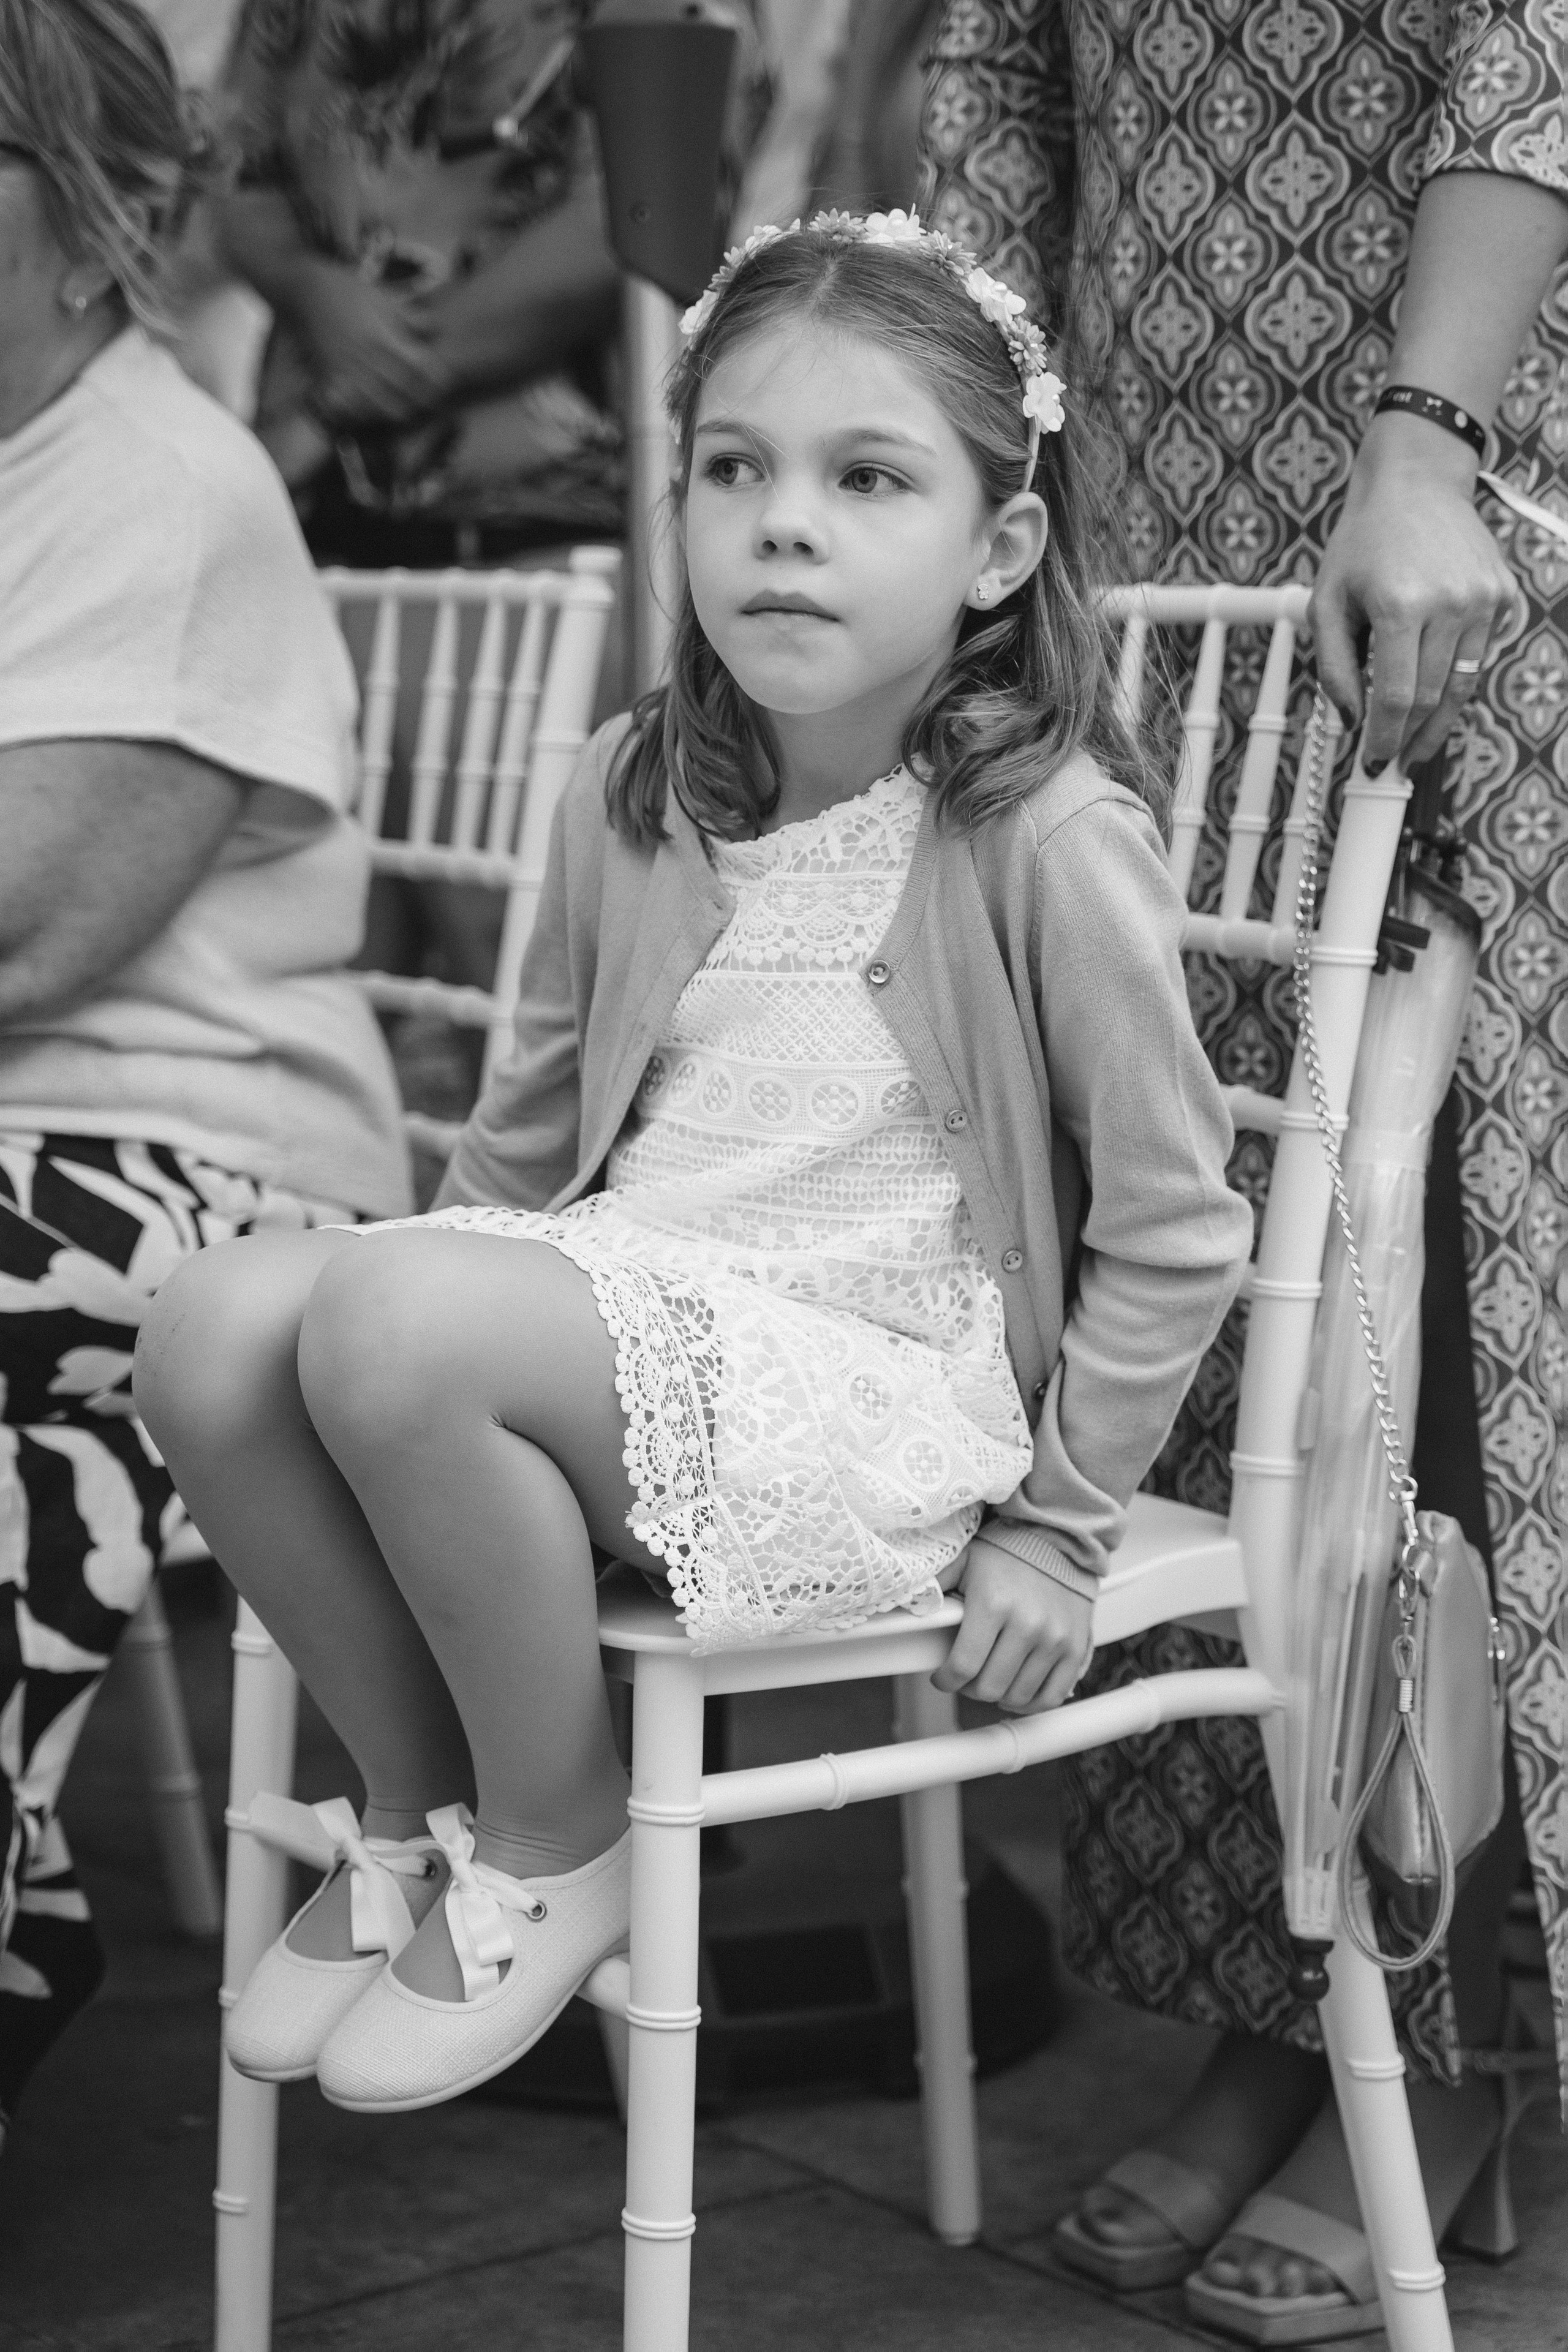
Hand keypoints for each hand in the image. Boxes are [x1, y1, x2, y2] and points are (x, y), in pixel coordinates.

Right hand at [295, 266, 452, 429]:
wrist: (301, 291)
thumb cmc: (344, 289)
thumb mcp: (379, 296)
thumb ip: (408, 316)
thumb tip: (435, 328)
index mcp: (380, 337)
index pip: (418, 369)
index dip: (436, 380)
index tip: (446, 382)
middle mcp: (364, 359)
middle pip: (404, 395)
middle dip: (423, 402)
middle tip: (434, 401)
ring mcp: (346, 373)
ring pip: (381, 409)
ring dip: (398, 412)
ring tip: (409, 407)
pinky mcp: (329, 381)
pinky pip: (353, 409)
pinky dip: (368, 414)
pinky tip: (377, 410)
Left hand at [931, 1535, 1094, 1714]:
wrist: (1057, 1541)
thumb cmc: (1006, 1553)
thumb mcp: (964, 1562)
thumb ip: (935, 1585)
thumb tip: (903, 1602)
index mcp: (993, 1604)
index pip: (962, 1666)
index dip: (945, 1680)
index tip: (942, 1677)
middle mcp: (1027, 1625)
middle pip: (989, 1687)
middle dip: (969, 1687)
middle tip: (966, 1676)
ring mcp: (1054, 1640)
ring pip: (1018, 1696)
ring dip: (998, 1695)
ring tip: (990, 1678)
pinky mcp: (1076, 1649)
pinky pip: (1051, 1696)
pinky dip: (1031, 1702)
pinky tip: (1017, 1691)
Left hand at [1308, 415, 1519, 770]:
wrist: (1416, 483)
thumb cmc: (1363, 541)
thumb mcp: (1327, 600)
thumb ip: (1333, 665)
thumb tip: (1349, 722)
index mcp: (1401, 605)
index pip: (1399, 697)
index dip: (1386, 740)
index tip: (1374, 765)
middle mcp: (1451, 603)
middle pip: (1434, 697)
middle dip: (1412, 739)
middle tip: (1394, 765)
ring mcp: (1485, 598)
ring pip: (1463, 683)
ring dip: (1439, 722)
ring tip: (1417, 747)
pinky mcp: (1503, 594)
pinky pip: (1481, 654)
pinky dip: (1459, 678)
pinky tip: (1437, 690)